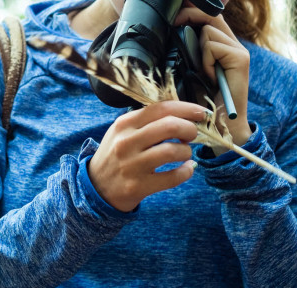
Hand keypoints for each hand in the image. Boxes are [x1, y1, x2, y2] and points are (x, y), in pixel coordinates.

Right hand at [88, 101, 209, 211]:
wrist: (96, 187)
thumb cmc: (116, 154)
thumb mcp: (122, 131)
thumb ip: (146, 121)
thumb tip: (182, 113)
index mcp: (125, 124)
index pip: (160, 108)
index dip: (185, 108)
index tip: (200, 112)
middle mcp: (127, 142)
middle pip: (169, 126)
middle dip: (189, 128)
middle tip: (193, 134)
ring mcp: (132, 165)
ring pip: (172, 151)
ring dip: (186, 151)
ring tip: (184, 152)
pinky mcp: (139, 186)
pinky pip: (173, 177)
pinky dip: (186, 171)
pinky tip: (187, 168)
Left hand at [174, 8, 251, 148]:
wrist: (220, 123)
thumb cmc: (202, 98)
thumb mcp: (190, 68)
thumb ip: (188, 49)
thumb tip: (169, 27)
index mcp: (222, 44)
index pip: (209, 15)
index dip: (191, 11)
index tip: (173, 16)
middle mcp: (233, 44)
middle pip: (211, 14)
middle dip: (189, 15)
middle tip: (174, 23)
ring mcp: (239, 50)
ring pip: (208, 30)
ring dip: (198, 49)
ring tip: (202, 70)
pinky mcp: (241, 58)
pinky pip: (212, 46)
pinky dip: (205, 60)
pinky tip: (210, 76)